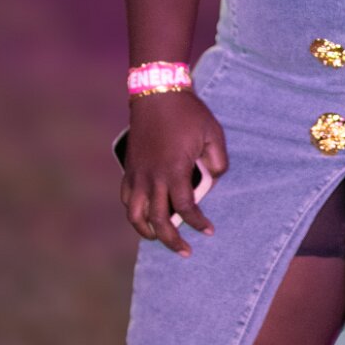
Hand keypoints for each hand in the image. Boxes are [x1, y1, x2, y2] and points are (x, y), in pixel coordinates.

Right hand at [119, 92, 227, 256]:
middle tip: (186, 251)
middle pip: (158, 220)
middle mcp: (152, 177)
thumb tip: (214, 178)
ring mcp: (137, 174)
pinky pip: (127, 198)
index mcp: (174, 171)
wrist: (156, 93)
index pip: (185, 209)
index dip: (198, 223)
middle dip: (172, 240)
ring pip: (135, 214)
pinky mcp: (130, 168)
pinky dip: (134, 212)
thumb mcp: (213, 134)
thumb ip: (218, 161)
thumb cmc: (187, 113)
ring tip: (159, 239)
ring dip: (147, 231)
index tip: (208, 230)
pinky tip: (144, 216)